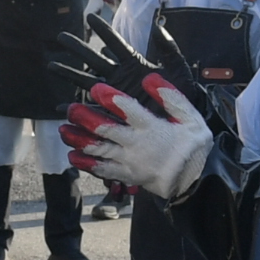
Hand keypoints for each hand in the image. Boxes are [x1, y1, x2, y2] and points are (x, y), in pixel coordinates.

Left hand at [66, 77, 211, 198]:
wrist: (196, 181)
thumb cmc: (194, 146)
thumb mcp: (190, 117)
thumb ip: (170, 97)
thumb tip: (150, 78)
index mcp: (151, 127)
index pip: (127, 109)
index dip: (109, 98)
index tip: (95, 89)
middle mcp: (136, 144)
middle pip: (105, 130)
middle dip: (85, 119)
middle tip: (71, 109)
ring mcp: (129, 162)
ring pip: (99, 150)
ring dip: (79, 140)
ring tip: (64, 131)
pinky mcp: (126, 175)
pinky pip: (103, 170)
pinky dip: (86, 164)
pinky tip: (73, 157)